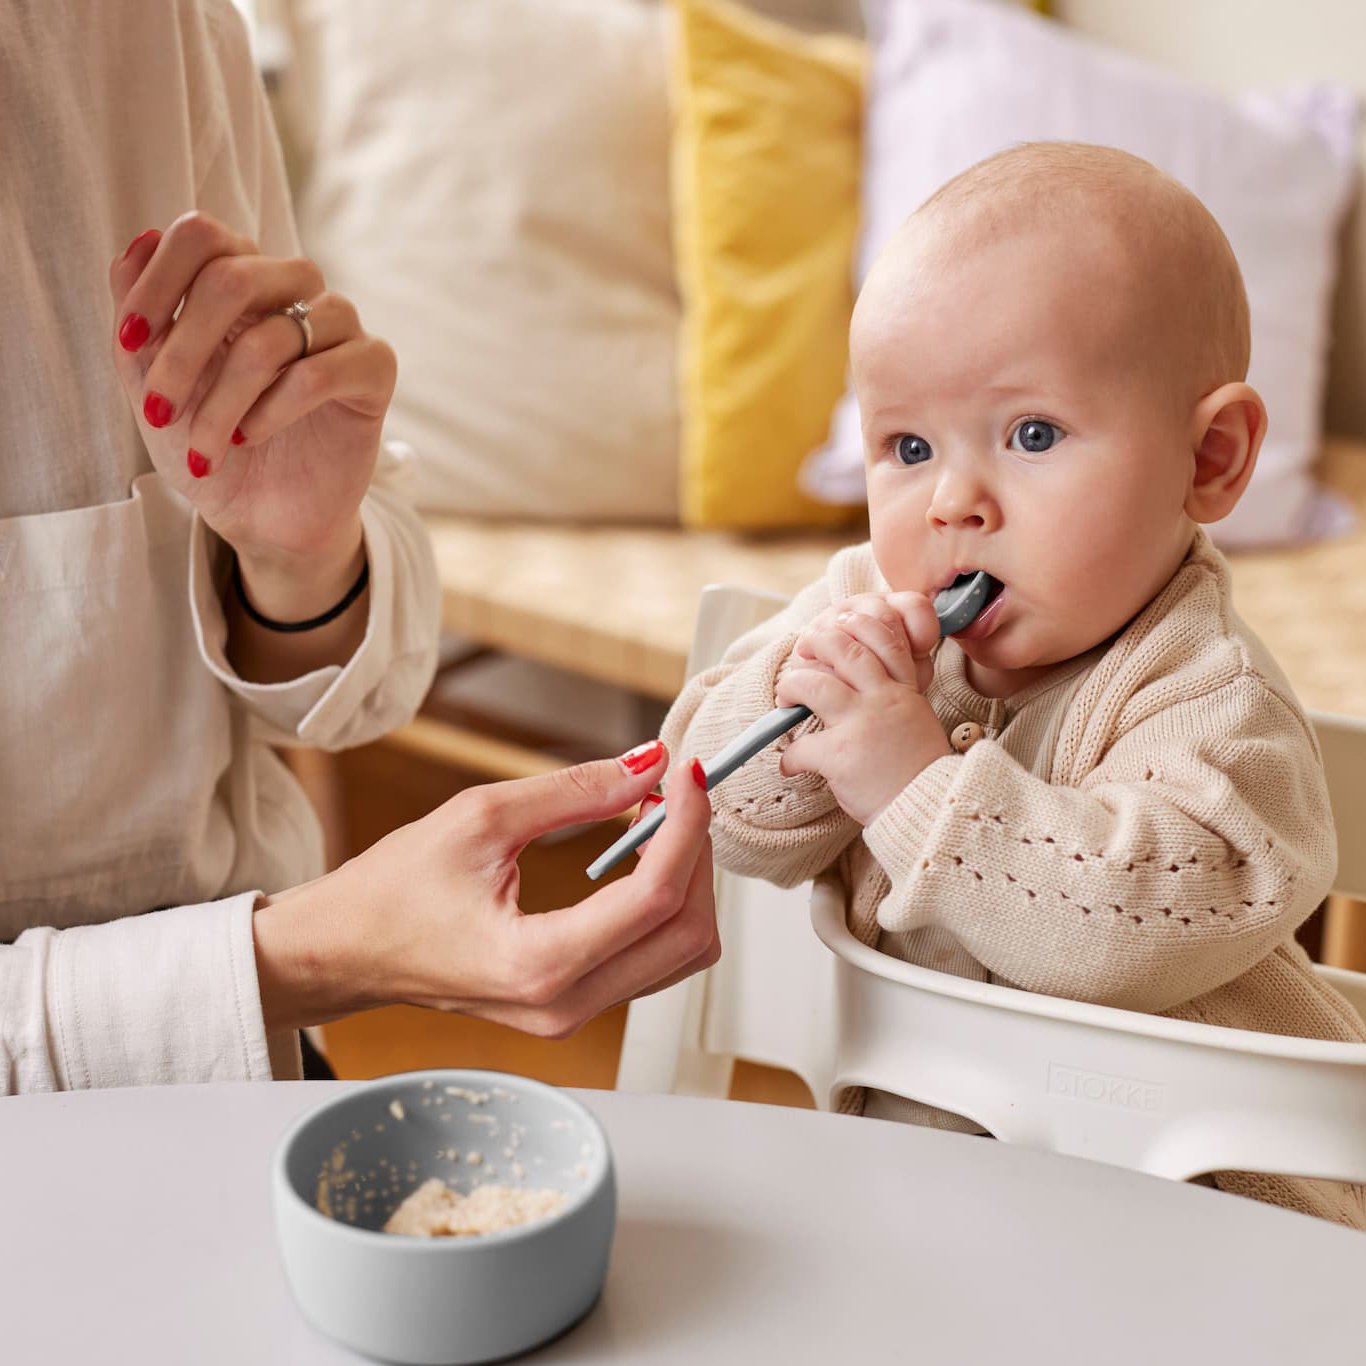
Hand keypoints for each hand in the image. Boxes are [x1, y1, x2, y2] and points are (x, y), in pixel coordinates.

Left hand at [108, 214, 394, 618]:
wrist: (264, 517)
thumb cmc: (212, 447)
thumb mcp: (151, 386)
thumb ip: (139, 317)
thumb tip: (139, 240)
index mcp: (239, 281)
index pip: (203, 235)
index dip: (157, 282)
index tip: (130, 342)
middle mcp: (292, 291)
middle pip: (233, 276)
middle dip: (184, 351)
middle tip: (160, 411)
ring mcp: (337, 326)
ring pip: (272, 336)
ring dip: (223, 399)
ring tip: (205, 447)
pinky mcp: (373, 369)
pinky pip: (319, 373)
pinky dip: (273, 410)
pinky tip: (250, 436)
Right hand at [252, 744, 718, 1037]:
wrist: (345, 953)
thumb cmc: (392, 891)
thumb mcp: (479, 817)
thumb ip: (574, 791)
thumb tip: (648, 764)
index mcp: (539, 963)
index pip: (655, 897)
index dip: (687, 827)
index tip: (688, 775)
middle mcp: (566, 1005)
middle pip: (688, 934)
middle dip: (696, 855)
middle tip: (675, 793)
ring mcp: (573, 1015)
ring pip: (681, 954)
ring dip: (687, 882)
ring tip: (656, 820)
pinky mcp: (573, 1007)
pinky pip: (653, 961)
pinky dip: (664, 906)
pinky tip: (639, 856)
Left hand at [774, 592, 951, 824]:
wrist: (928, 808)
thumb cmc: (917, 770)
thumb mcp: (916, 720)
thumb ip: (892, 697)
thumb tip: (855, 685)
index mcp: (903, 691)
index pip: (885, 639)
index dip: (858, 625)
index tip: (840, 623)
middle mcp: (883, 700)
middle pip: (845, 650)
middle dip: (818, 643)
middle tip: (803, 651)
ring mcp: (861, 725)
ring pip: (816, 685)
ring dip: (792, 686)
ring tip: (786, 698)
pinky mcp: (841, 755)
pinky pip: (802, 746)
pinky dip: (790, 756)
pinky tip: (790, 764)